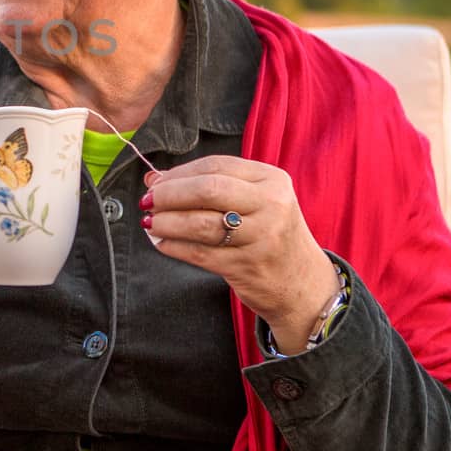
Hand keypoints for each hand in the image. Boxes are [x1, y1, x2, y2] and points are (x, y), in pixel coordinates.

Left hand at [142, 156, 340, 353]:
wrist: (302, 284)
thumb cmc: (270, 234)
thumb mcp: (254, 201)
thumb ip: (209, 185)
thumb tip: (155, 177)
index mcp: (272, 180)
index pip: (216, 166)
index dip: (179, 172)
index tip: (156, 181)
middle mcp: (270, 206)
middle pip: (208, 190)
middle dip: (170, 195)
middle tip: (148, 201)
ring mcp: (261, 238)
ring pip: (201, 224)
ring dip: (167, 222)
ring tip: (150, 223)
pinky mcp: (246, 267)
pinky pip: (200, 253)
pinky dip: (174, 246)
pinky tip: (162, 243)